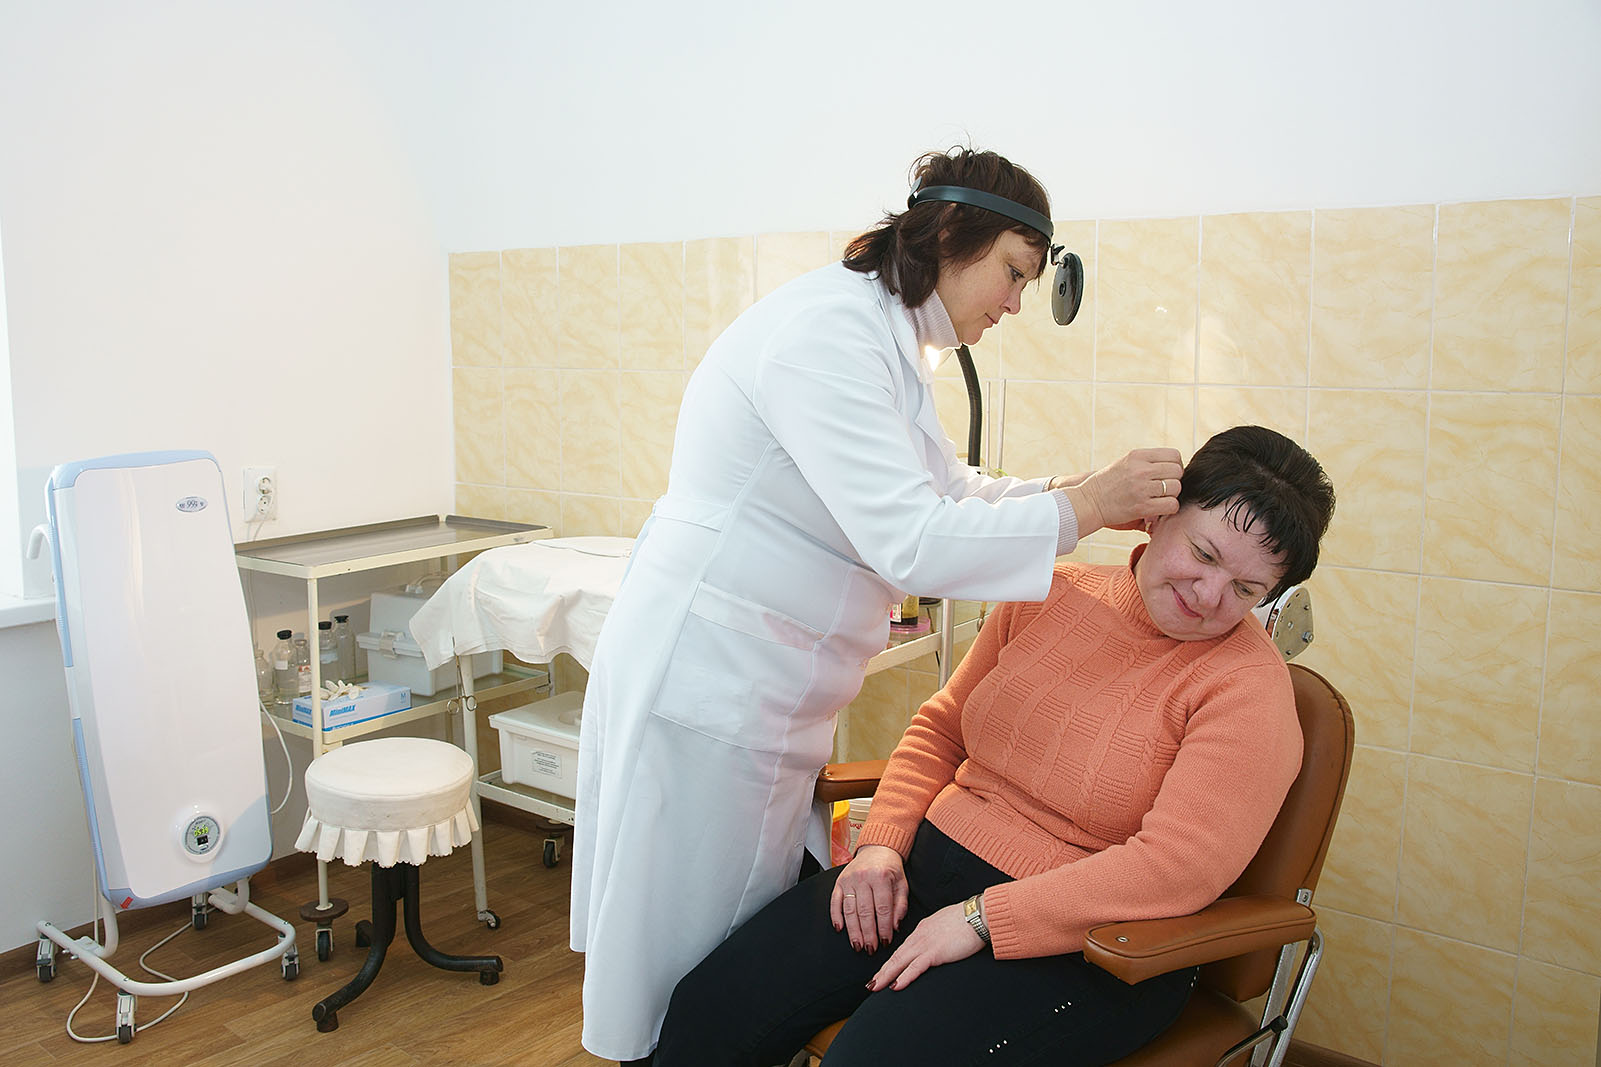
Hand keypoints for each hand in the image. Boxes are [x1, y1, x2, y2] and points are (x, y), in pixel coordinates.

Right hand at [831, 845, 907, 952]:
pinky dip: (836, 916)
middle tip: (870, 949)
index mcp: (881, 877)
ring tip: (858, 945)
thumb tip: (895, 926)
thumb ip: (900, 906)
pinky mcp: (839, 882)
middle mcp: (863, 877)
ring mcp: (849, 880)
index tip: (885, 942)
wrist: (877, 849)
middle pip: (864, 911)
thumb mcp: (902, 884)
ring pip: (849, 909)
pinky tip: (840, 929)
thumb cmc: (890, 869)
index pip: (882, 908)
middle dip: (868, 934)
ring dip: (853, 930)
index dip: (884, 928)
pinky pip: (835, 901)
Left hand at [865, 902, 983, 991]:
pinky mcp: (935, 952)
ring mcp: (926, 944)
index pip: (903, 948)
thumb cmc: (967, 920)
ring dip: (886, 975)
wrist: (978, 915)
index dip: (891, 962)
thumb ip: (936, 934)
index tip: (883, 971)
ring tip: (875, 987)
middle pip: (896, 956)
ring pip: (900, 962)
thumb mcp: (945, 926)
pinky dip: (904, 977)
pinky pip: (915, 967)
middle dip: (882, 971)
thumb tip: (935, 943)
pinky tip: (895, 986)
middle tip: (871, 984)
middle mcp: (920, 936)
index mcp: (922, 929)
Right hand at [1060, 448, 1183, 535]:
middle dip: (1174, 481)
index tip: (1167, 474)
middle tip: (1163, 489)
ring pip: (1176, 488)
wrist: (1089, 502)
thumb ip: (1148, 462)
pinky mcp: (1143, 506)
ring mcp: (1142, 488)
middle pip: (1177, 472)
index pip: (1174, 455)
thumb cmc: (1108, 484)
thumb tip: (1176, 466)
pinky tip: (1158, 509)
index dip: (1175, 466)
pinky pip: (1172, 505)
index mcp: (1137, 455)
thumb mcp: (1125, 463)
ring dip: (1171, 495)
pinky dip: (1169, 508)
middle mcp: (1141, 469)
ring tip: (1158, 498)